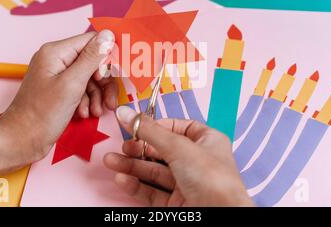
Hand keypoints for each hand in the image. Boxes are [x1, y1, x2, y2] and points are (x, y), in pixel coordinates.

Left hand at [0, 30, 117, 163]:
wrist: (21, 141)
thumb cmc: (42, 114)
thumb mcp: (72, 84)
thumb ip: (91, 58)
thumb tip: (108, 35)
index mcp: (56, 52)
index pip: (92, 41)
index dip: (106, 57)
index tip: (112, 76)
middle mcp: (56, 59)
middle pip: (93, 60)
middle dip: (104, 81)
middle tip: (109, 99)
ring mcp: (57, 75)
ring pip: (90, 76)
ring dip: (97, 94)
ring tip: (97, 111)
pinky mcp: (59, 89)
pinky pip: (81, 88)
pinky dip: (88, 100)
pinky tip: (85, 113)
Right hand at [104, 106, 253, 206]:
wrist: (219, 217)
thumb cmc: (212, 180)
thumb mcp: (178, 146)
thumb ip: (149, 130)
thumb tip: (125, 113)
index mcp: (207, 142)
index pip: (178, 127)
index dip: (156, 126)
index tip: (136, 125)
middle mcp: (197, 162)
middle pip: (161, 150)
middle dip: (138, 148)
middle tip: (122, 146)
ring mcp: (186, 184)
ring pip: (153, 172)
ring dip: (131, 166)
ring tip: (111, 162)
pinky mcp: (176, 205)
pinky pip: (152, 192)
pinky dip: (136, 185)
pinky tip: (122, 179)